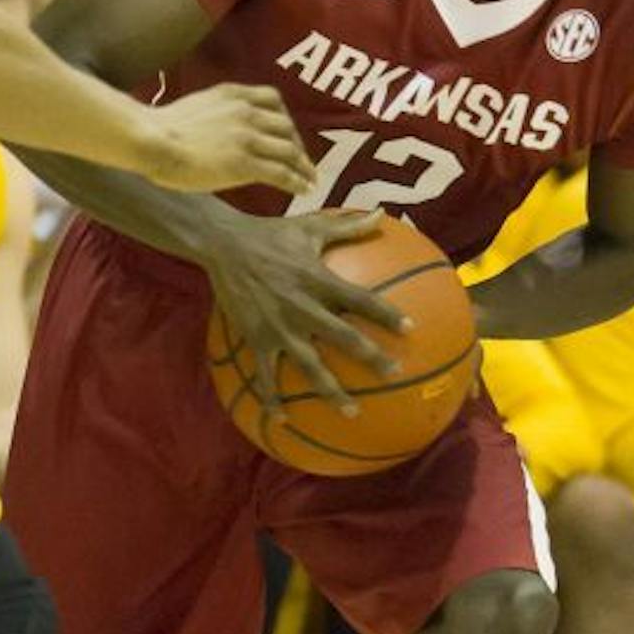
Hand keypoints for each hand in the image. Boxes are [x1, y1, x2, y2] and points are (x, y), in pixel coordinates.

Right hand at [139, 84, 312, 195]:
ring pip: (289, 150)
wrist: (152, 140)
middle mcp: (247, 111)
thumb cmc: (161, 128)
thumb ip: (218, 113)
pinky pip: (282, 173)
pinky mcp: (245, 163)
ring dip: (304, 166)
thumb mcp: (198, 106)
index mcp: (234, 94)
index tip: (288, 134)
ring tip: (310, 179)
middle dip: (297, 145)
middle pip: (286, 126)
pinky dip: (297, 182)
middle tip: (301, 161)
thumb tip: (223, 131)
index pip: (273, 100)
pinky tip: (303, 190)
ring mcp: (248, 137)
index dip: (285, 120)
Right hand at [204, 210, 409, 411]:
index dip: (386, 314)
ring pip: (309, 365)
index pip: (361, 299)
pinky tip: (284, 420)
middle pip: (343, 337)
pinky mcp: (256, 338)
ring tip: (352, 412)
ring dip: (331, 390)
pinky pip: (265, 375)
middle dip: (371, 357)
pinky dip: (272, 399)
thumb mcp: (311, 227)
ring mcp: (278, 326)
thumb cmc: (272, 234)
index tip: (411, 329)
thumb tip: (383, 213)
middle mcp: (302, 306)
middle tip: (395, 375)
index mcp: (319, 280)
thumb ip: (349, 226)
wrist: (222, 245)